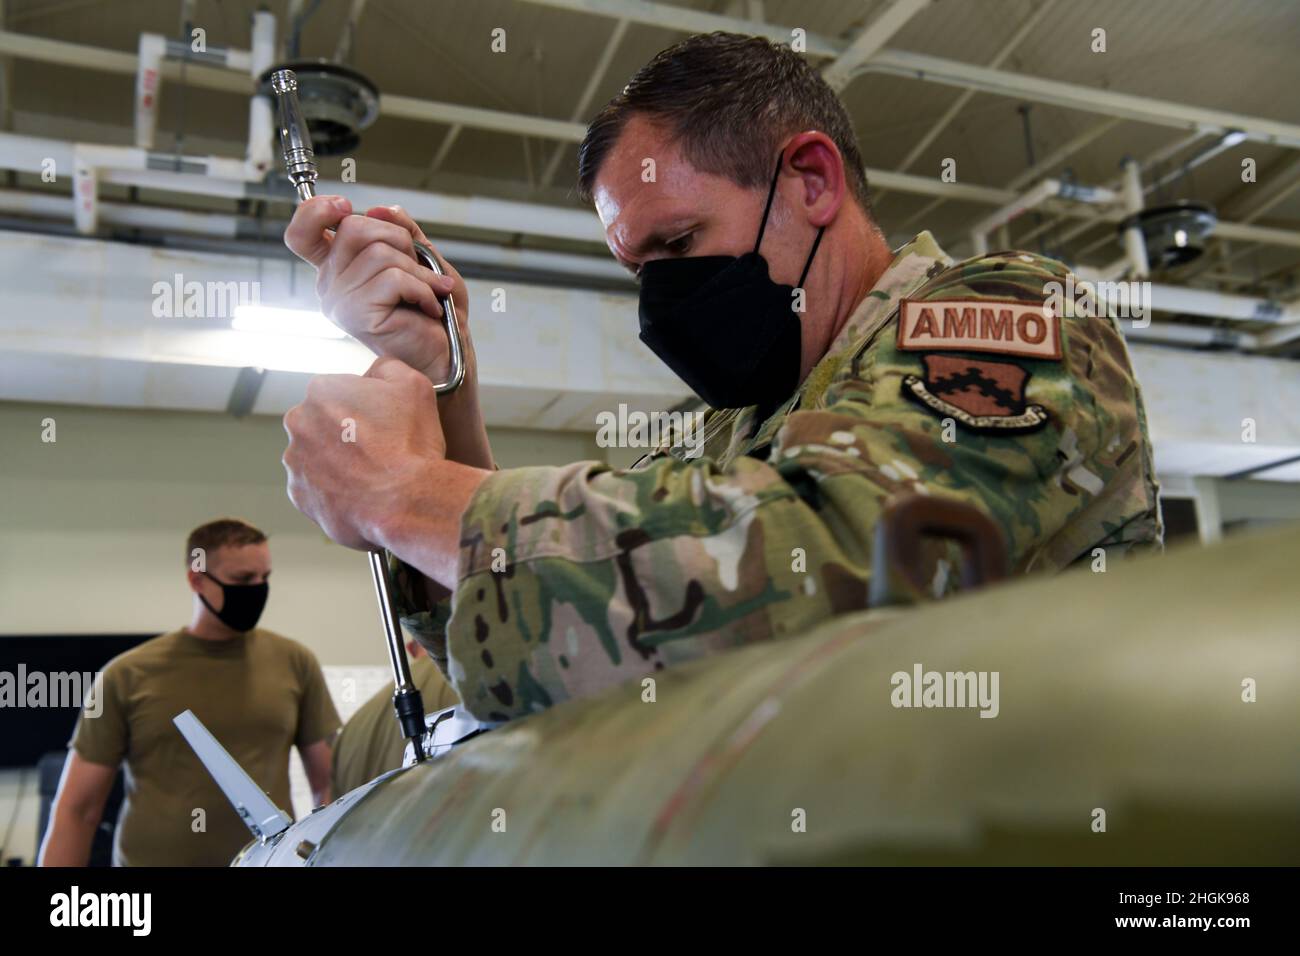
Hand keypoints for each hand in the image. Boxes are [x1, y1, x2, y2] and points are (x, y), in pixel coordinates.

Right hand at [283, 197, 475, 386]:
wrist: (446, 355)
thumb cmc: (432, 312)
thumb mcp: (422, 259)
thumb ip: (402, 230)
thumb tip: (381, 210)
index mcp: (338, 268)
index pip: (302, 232)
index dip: (315, 210)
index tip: (344, 205)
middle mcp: (331, 284)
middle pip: (353, 228)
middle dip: (399, 239)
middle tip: (419, 267)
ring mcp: (340, 302)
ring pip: (380, 253)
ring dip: (419, 270)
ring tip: (430, 292)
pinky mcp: (357, 315)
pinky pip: (393, 279)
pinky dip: (422, 289)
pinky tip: (430, 307)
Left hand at [283, 357, 445, 550]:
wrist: (405, 501)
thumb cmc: (409, 444)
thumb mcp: (414, 384)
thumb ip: (387, 367)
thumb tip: (376, 371)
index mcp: (322, 390)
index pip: (341, 392)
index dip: (367, 407)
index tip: (384, 423)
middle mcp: (299, 423)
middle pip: (324, 423)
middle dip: (346, 433)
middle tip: (380, 449)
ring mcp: (295, 462)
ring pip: (318, 456)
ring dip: (339, 461)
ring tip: (373, 474)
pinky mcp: (300, 496)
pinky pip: (317, 488)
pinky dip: (335, 490)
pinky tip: (362, 492)